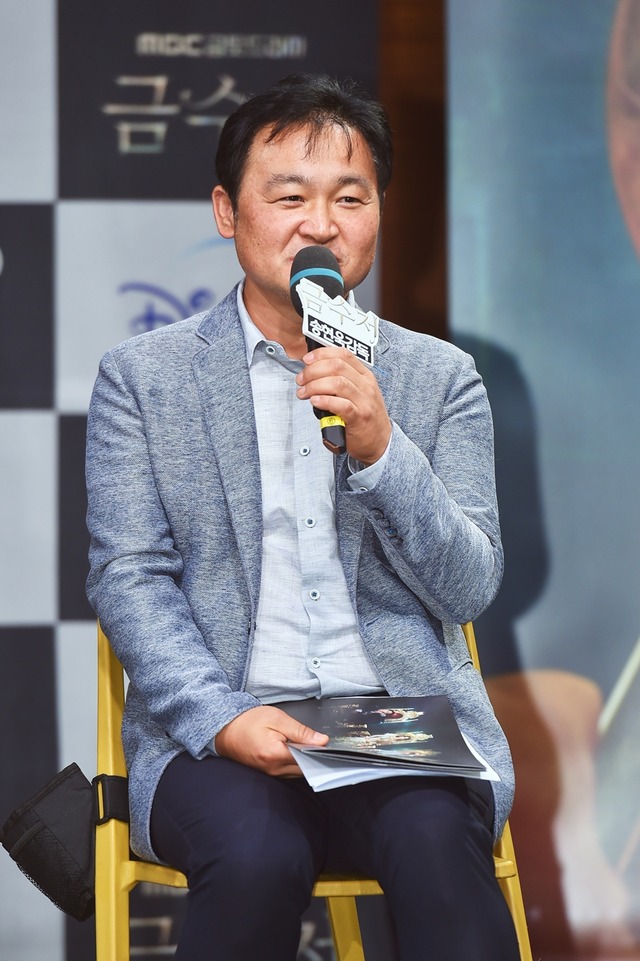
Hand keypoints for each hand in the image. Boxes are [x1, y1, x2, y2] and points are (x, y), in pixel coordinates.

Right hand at [215, 705, 328, 775]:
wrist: (226, 730)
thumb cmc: (248, 721)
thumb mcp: (277, 718)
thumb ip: (301, 731)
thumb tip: (322, 741)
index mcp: (275, 754)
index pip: (308, 760)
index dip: (320, 752)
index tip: (327, 745)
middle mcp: (273, 769)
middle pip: (305, 769)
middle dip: (314, 757)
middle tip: (318, 742)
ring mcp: (270, 774)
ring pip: (298, 772)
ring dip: (305, 761)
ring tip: (305, 744)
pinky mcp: (269, 773)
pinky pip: (288, 772)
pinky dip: (295, 763)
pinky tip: (295, 751)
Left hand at [295, 346, 391, 464]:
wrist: (380, 441)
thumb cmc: (366, 417)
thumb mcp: (359, 392)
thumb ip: (341, 380)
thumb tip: (314, 370)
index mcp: (365, 376)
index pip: (343, 354)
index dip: (322, 354)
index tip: (307, 359)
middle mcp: (366, 386)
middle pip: (337, 366)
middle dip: (313, 370)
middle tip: (301, 379)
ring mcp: (364, 401)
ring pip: (337, 383)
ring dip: (314, 386)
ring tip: (304, 392)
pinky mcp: (359, 418)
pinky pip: (341, 405)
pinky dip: (324, 401)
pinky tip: (315, 401)